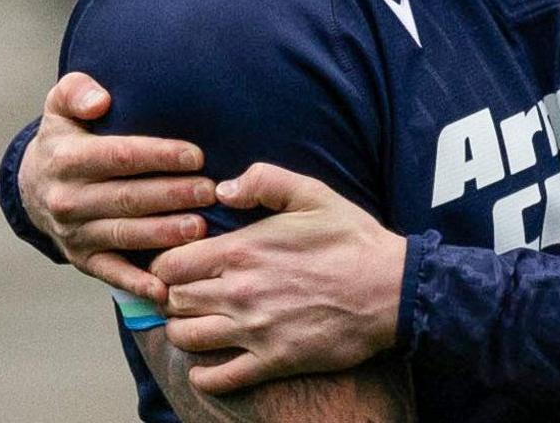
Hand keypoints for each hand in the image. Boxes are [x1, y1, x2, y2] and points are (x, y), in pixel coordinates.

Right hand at [17, 72, 216, 300]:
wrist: (33, 186)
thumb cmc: (65, 138)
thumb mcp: (59, 105)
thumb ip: (76, 92)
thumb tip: (101, 101)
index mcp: (66, 160)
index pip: (118, 156)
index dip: (158, 156)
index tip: (195, 155)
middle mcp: (68, 199)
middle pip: (127, 197)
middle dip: (172, 194)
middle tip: (210, 191)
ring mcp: (74, 232)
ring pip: (124, 234)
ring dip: (163, 234)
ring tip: (200, 227)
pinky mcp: (82, 258)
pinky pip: (111, 272)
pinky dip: (136, 283)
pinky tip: (164, 287)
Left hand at [151, 163, 407, 395]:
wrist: (392, 290)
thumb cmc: (353, 240)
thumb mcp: (314, 194)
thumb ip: (264, 181)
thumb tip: (222, 189)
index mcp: (243, 250)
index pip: (169, 264)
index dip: (166, 264)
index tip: (180, 264)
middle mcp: (239, 291)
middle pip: (172, 300)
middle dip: (173, 295)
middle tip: (188, 292)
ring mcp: (254, 330)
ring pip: (186, 338)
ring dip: (184, 330)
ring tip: (198, 322)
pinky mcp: (273, 360)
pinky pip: (218, 378)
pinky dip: (204, 374)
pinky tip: (209, 364)